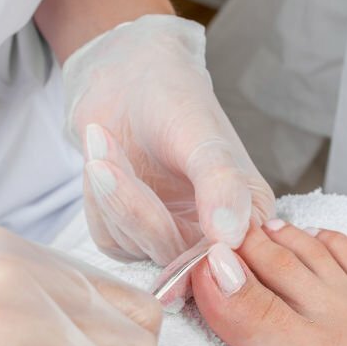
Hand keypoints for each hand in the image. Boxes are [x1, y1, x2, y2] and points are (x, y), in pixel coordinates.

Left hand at [62, 14, 274, 266]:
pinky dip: (97, 196)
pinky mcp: (128, 240)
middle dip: (133, 207)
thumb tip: (231, 236)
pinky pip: (108, 236)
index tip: (168, 224)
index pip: (230, 262)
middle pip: (173, 257)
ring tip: (102, 138)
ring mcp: (167, 244)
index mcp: (249, 221)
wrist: (128, 82)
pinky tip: (102, 158)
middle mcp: (210, 242)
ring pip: (133, 244)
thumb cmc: (176, 101)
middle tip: (102, 160)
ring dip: (109, 192)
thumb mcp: (206, 139)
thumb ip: (222, 186)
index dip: (200, 255)